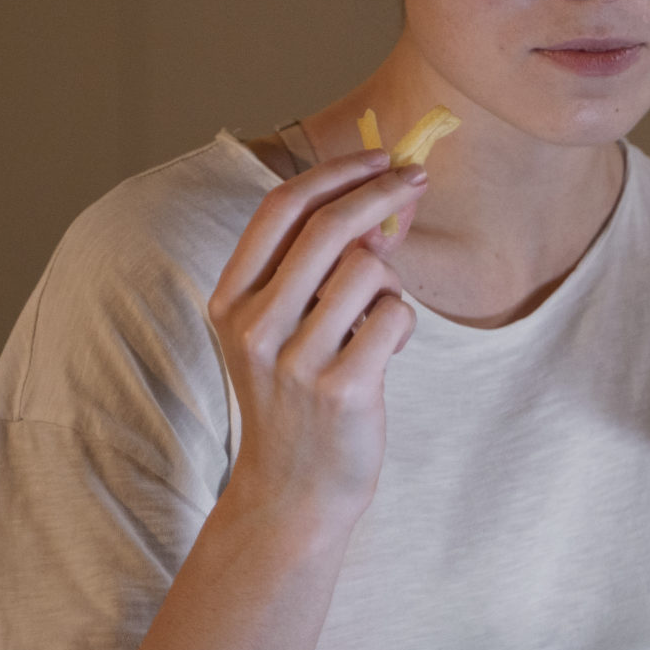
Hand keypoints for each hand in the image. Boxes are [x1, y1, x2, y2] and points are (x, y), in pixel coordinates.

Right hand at [207, 149, 428, 531]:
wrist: (292, 492)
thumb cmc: (295, 398)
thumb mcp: (282, 329)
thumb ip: (316, 270)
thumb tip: (379, 203)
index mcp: (231, 301)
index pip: (279, 209)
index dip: (334, 172)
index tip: (378, 157)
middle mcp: (255, 327)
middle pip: (328, 227)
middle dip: (382, 192)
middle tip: (418, 180)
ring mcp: (297, 360)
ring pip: (368, 269)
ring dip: (390, 280)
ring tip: (376, 317)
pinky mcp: (343, 389)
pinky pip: (396, 317)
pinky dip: (401, 323)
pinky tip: (385, 349)